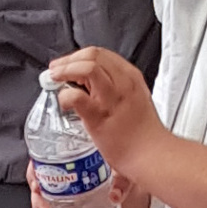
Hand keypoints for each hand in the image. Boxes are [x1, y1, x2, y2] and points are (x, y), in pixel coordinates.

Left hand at [47, 45, 162, 185]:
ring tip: (55, 79)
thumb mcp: (134, 99)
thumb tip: (88, 85)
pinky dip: (65, 96)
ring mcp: (111, 98)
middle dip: (68, 60)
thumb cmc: (142, 132)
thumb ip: (115, 88)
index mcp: (130, 76)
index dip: (79, 56)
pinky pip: (77, 96)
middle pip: (92, 54)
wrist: (151, 154)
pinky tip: (63, 102)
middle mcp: (122, 82)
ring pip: (87, 67)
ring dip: (65, 70)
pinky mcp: (99, 115)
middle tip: (56, 70)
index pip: (101, 54)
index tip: (67, 64)